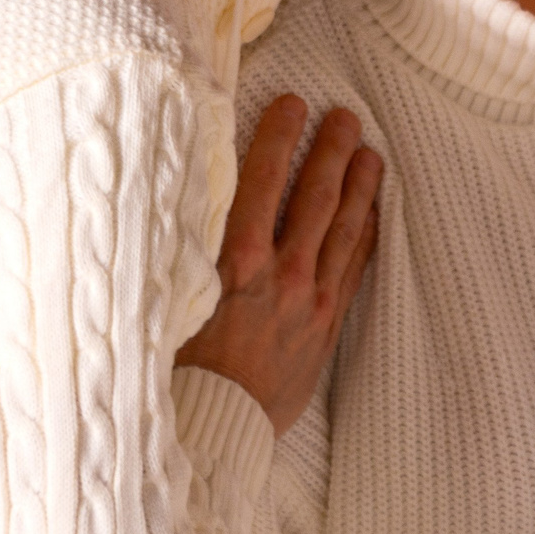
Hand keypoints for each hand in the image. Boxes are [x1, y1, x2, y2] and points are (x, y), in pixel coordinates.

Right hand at [177, 95, 382, 434]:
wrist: (208, 431)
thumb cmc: (172, 365)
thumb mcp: (161, 299)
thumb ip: (176, 247)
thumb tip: (171, 194)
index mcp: (233, 263)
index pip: (262, 181)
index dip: (280, 137)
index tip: (293, 102)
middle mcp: (279, 276)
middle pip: (314, 198)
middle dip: (331, 151)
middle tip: (346, 115)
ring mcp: (309, 303)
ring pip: (343, 231)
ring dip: (359, 187)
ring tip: (371, 152)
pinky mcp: (324, 329)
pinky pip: (354, 271)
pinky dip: (366, 236)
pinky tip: (373, 212)